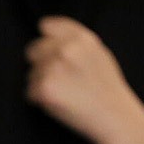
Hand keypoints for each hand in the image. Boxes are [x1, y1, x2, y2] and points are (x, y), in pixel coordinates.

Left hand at [25, 17, 143, 143]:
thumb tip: (46, 27)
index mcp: (80, 37)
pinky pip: (29, 92)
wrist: (114, 116)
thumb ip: (74, 39)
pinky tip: (59, 103)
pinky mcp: (44, 88)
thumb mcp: (99, 53)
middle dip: (41, 64)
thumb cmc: (107, 89)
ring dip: (41, 83)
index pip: (48, 26)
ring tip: (65, 93)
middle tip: (60, 80)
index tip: (46, 49)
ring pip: (31, 73)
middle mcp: (65, 48)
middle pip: (33, 50)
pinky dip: (39, 100)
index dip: (45, 38)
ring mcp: (53, 67)